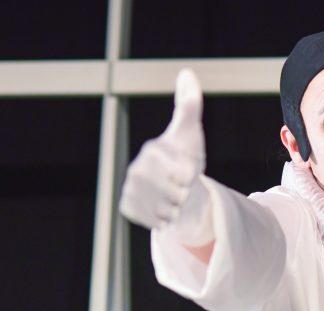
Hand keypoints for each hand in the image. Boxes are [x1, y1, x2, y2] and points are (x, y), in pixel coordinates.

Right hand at [119, 68, 208, 234]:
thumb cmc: (186, 155)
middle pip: (174, 195)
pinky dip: (164, 219)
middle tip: (182, 186)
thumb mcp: (190, 131)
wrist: (178, 183)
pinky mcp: (128, 207)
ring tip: (175, 198)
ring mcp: (130, 190)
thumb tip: (187, 72)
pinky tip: (164, 208)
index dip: (189, 177)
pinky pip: (154, 221)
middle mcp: (136, 171)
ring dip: (176, 208)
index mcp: (152, 151)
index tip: (187, 172)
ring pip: (165, 210)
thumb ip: (189, 104)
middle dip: (184, 194)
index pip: (181, 174)